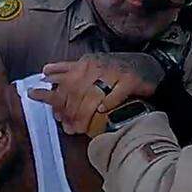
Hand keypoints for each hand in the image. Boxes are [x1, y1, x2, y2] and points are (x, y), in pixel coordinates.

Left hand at [28, 52, 163, 134]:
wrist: (147, 64)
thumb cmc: (114, 69)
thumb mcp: (89, 65)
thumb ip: (67, 69)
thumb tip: (45, 72)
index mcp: (85, 63)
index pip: (64, 81)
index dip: (57, 100)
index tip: (56, 116)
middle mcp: (98, 65)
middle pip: (77, 91)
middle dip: (70, 111)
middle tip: (68, 126)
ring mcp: (115, 72)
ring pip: (94, 95)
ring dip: (85, 114)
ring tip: (80, 128)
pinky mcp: (131, 80)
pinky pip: (117, 94)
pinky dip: (108, 103)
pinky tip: (102, 112)